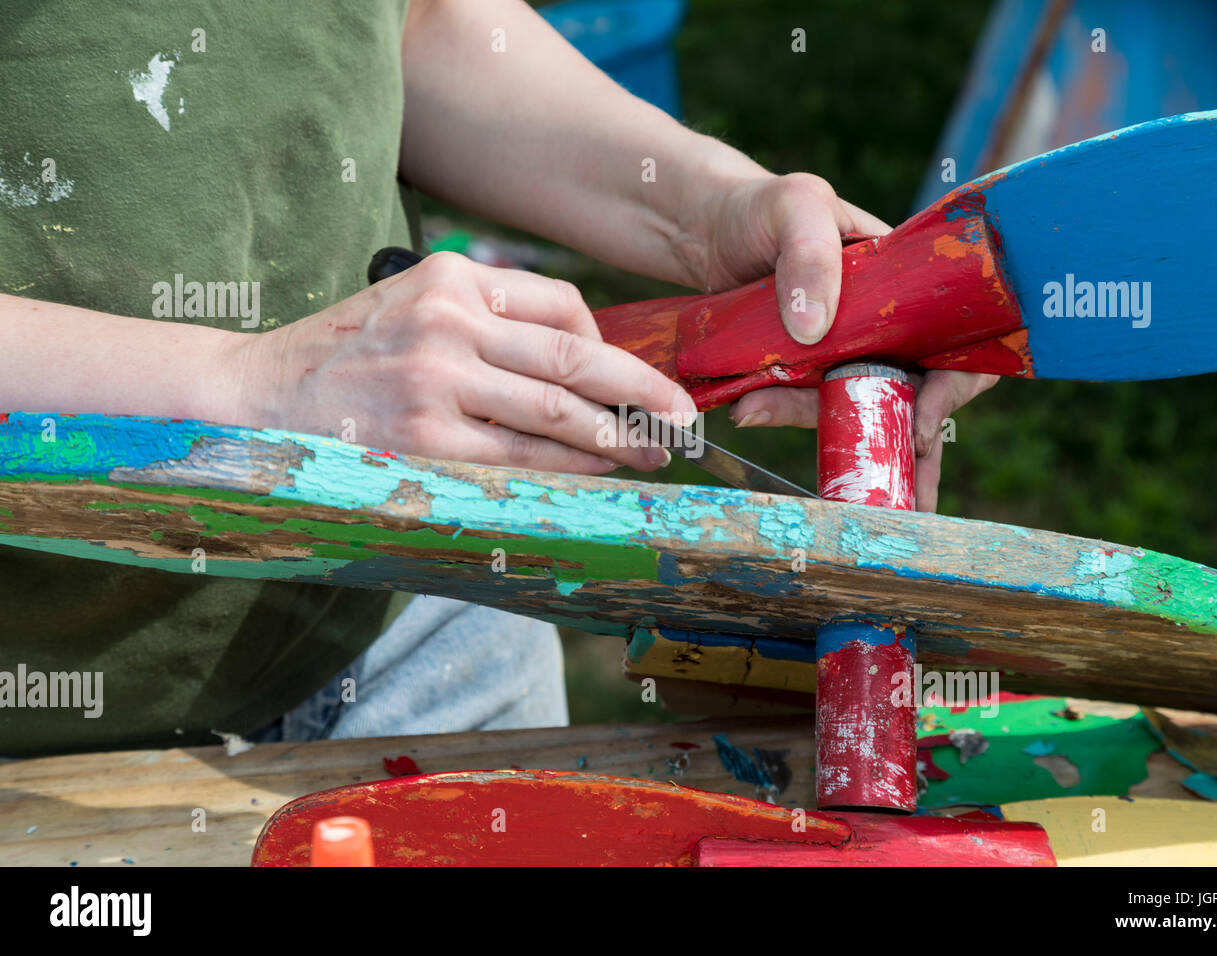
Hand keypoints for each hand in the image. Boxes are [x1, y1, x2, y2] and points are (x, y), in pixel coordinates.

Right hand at [235, 252, 695, 473]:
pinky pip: (520, 457)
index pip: (562, 304)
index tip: (636, 380)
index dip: (614, 347)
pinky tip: (595, 476)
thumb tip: (581, 360)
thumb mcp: (411, 305)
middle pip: (577, 358)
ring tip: (652, 455)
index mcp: (451, 277)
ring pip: (558, 411)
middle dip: (643, 393)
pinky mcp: (424, 441)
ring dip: (618, 439)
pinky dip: (568, 468)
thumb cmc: (343, 355)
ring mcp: (436, 382)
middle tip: (683, 420)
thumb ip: (486, 319)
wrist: (255, 398)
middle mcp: (448, 322)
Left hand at [684, 172, 997, 510]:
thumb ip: (811, 253)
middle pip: (912, 390)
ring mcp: (845, 349)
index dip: (953, 390)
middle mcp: (887, 321)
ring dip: (821, 425)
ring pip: (855, 404)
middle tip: (893, 492)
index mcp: (909, 282)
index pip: (960, 343)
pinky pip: (805, 402)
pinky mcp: (803, 368)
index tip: (922, 424)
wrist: (702, 223)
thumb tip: (816, 328)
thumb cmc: (762, 204)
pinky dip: (779, 411)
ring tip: (760, 414)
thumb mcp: (795, 207)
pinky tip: (746, 409)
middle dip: (905, 441)